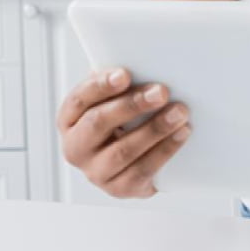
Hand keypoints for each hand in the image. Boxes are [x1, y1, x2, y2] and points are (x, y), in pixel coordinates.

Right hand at [56, 66, 191, 198]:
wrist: (129, 161)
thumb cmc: (120, 119)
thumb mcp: (111, 99)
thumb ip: (117, 83)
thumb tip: (143, 60)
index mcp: (69, 120)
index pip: (79, 100)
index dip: (100, 86)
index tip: (125, 74)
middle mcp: (76, 148)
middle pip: (99, 124)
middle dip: (132, 105)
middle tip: (161, 91)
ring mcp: (96, 173)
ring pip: (124, 150)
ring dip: (155, 129)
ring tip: (179, 112)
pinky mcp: (120, 189)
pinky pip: (143, 171)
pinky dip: (165, 150)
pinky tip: (181, 134)